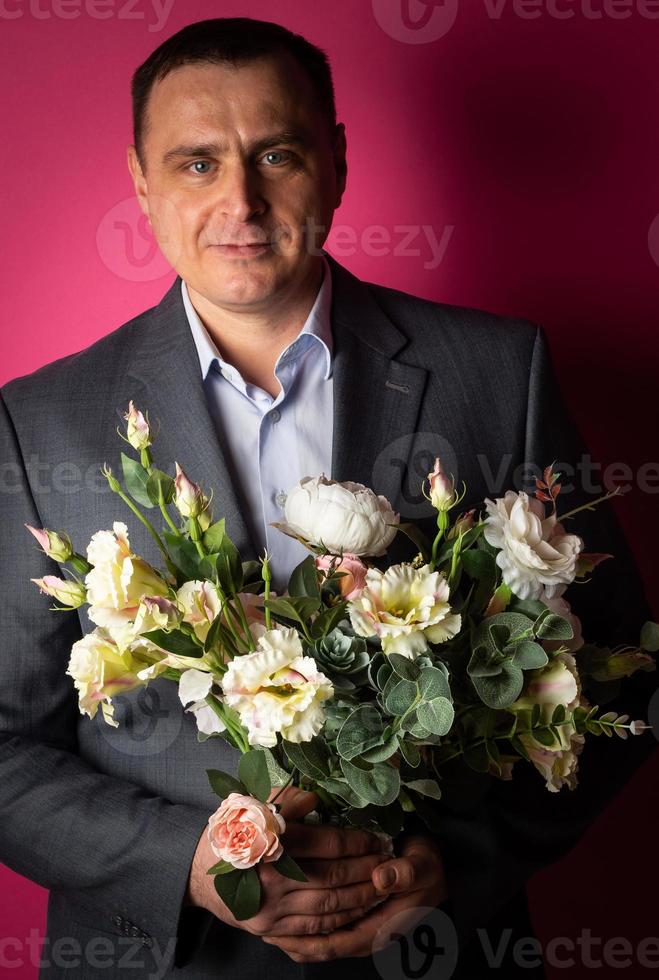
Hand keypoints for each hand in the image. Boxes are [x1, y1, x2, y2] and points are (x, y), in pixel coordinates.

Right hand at [185, 788, 391, 937]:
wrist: (198, 873)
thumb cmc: (234, 832)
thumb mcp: (255, 805)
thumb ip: (288, 801)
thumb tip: (317, 797)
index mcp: (270, 842)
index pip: (326, 844)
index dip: (357, 842)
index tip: (378, 838)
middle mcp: (272, 878)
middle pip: (332, 878)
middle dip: (366, 870)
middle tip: (388, 861)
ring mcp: (271, 908)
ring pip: (328, 907)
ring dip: (360, 898)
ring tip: (381, 886)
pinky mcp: (270, 929)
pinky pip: (314, 930)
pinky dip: (341, 921)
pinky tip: (358, 910)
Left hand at [261, 833, 446, 961]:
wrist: (438, 870)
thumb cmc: (427, 867)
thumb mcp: (421, 866)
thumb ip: (403, 873)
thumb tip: (380, 878)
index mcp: (381, 928)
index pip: (335, 943)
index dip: (304, 941)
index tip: (276, 931)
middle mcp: (369, 935)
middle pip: (323, 947)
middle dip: (292, 940)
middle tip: (261, 928)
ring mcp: (363, 928)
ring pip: (323, 940)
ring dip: (297, 934)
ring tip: (267, 924)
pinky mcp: (360, 918)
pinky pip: (328, 930)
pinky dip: (307, 926)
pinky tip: (290, 916)